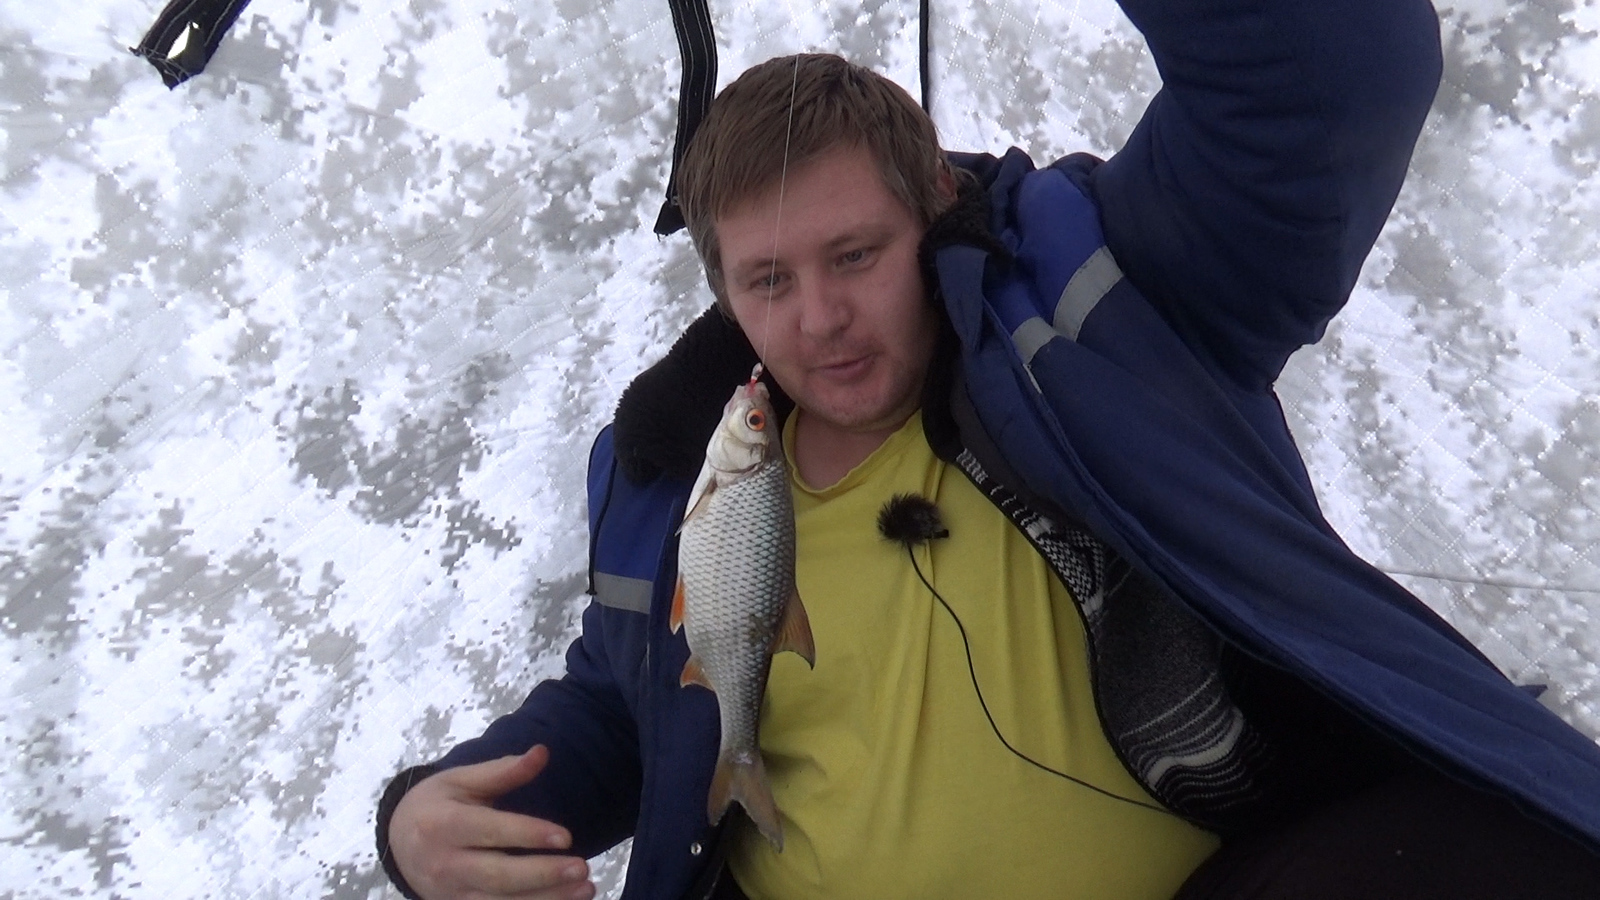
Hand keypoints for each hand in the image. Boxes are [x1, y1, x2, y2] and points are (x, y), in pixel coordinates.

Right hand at [387, 745, 595, 899]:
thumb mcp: (461, 781)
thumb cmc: (437, 804)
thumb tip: (542, 752)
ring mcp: (451, 894)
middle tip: (582, 867)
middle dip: (543, 874)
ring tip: (585, 888)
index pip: (491, 831)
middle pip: (498, 875)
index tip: (567, 836)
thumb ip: (503, 771)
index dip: (529, 835)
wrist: (397, 841)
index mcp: (443, 824)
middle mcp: (445, 864)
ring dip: (546, 899)